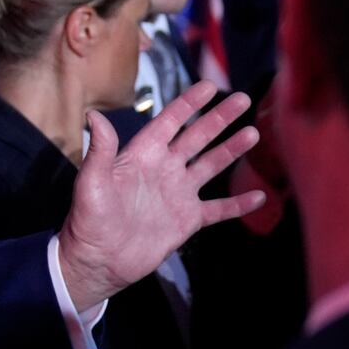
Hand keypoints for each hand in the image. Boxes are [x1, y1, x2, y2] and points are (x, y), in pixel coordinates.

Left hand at [57, 80, 266, 305]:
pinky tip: (260, 197)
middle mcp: (164, 169)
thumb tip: (94, 116)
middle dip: (219, 118)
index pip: (170, 122)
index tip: (210, 87)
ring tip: (253, 133)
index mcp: (143, 155)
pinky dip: (238, 204)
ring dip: (232, 150)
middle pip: (197, 137)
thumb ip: (100, 150)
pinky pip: (218, 209)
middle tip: (242, 100)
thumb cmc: (89, 220)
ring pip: (212, 166)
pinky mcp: (187, 220)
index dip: (189, 103)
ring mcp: (178, 194)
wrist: (98, 261)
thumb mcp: (92, 182)